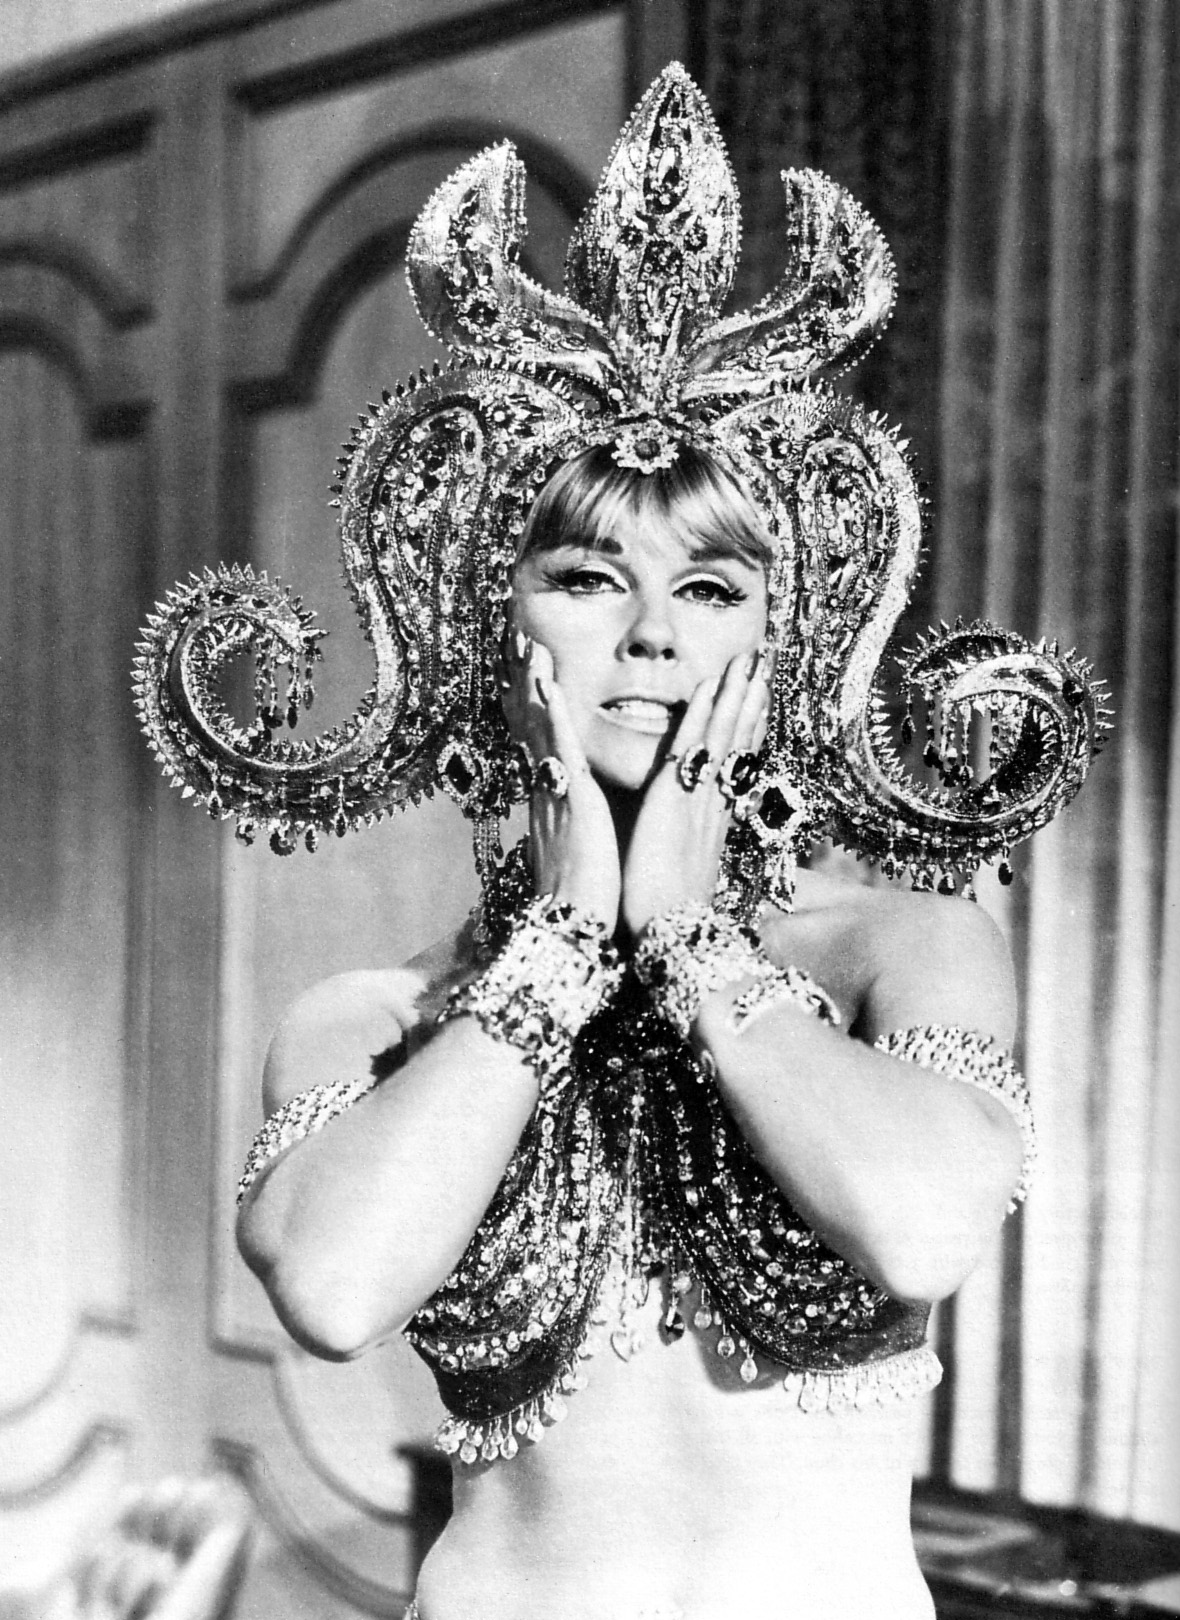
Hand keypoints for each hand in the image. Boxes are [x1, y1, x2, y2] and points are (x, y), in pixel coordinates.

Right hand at [501, 632, 620, 930]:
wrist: (574, 933)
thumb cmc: (584, 900)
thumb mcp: (578, 854)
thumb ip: (575, 831)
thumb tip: (576, 822)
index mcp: (554, 805)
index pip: (542, 744)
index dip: (535, 707)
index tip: (533, 673)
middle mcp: (548, 793)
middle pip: (534, 726)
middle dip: (528, 684)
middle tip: (522, 642)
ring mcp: (557, 794)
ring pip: (543, 728)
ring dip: (535, 685)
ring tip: (529, 645)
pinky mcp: (572, 801)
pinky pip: (560, 748)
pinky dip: (554, 714)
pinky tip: (548, 683)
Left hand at [622, 649, 769, 937]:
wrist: (668, 934)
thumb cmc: (669, 914)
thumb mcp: (685, 877)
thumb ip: (689, 856)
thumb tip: (694, 855)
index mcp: (714, 824)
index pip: (736, 767)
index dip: (750, 733)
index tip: (759, 703)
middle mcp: (715, 806)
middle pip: (739, 744)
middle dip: (751, 705)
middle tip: (763, 669)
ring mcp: (699, 798)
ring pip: (723, 736)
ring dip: (736, 697)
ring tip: (749, 662)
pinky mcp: (674, 796)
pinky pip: (694, 744)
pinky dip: (704, 712)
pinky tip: (712, 684)